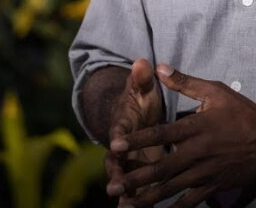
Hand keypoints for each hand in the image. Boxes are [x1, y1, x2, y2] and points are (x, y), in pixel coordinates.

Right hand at [105, 58, 164, 202]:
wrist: (132, 115)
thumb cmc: (139, 100)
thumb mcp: (140, 88)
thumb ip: (141, 79)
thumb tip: (141, 62)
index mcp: (123, 126)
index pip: (118, 132)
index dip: (118, 138)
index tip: (116, 143)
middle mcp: (122, 148)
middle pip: (116, 163)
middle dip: (116, 175)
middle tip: (114, 187)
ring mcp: (129, 163)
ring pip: (126, 182)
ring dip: (126, 195)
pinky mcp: (139, 174)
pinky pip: (138, 192)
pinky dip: (139, 202)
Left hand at [110, 64, 255, 207]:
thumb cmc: (243, 113)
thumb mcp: (216, 91)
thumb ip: (185, 82)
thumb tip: (159, 67)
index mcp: (197, 128)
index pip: (161, 134)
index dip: (138, 140)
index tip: (116, 145)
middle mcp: (199, 153)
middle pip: (162, 167)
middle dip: (136, 178)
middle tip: (113, 186)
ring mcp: (206, 173)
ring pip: (172, 188)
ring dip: (148, 198)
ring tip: (126, 205)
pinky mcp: (213, 186)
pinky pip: (190, 201)